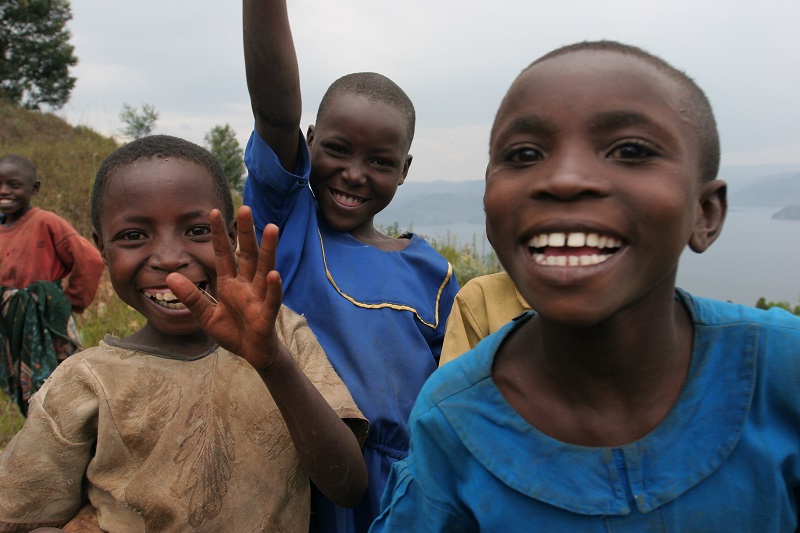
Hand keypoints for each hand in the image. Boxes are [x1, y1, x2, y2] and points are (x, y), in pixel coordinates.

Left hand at [166, 206, 285, 371]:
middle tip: (245, 208)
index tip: (212, 212)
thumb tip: (170, 276)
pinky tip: (273, 274)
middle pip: (247, 254)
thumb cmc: (232, 332)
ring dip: (268, 250)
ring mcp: (258, 297)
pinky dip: (273, 287)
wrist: (252, 354)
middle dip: (246, 232)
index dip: (218, 234)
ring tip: (271, 228)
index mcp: (230, 284)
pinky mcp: (266, 314)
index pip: (223, 254)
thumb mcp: (205, 315)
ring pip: (263, 269)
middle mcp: (246, 285)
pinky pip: (270, 299)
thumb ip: (191, 296)